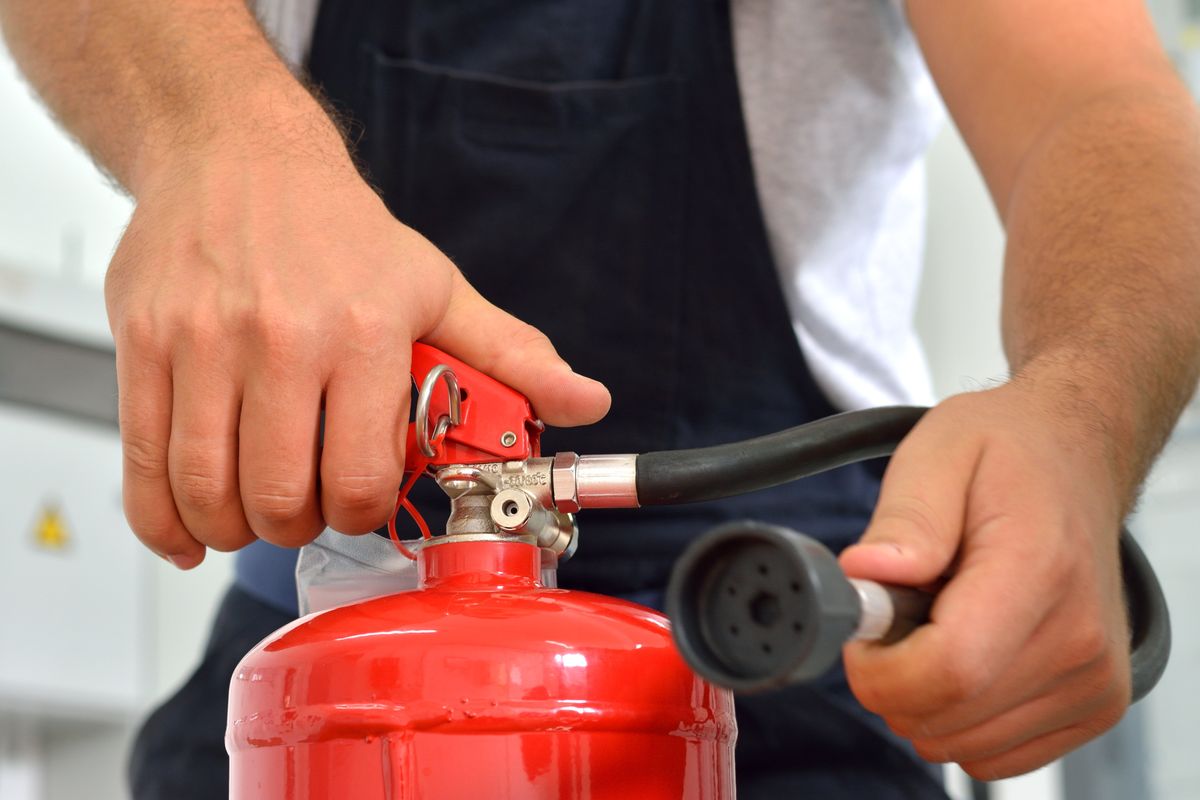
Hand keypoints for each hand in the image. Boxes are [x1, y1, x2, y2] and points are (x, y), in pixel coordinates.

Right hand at [105, 106, 609, 568]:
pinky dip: (161, 518)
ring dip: (234, 528)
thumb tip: (585, 402)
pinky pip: (142, 463)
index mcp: (364, 331)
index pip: (359, 475)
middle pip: (279, 496)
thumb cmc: (336, 227)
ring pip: (207, 489)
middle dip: (298, 526)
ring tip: (254, 513)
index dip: (360, 511)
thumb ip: (510, 354)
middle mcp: (279, 339)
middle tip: (306, 509)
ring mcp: (201, 343)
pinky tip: (188, 530)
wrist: (234, 151)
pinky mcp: (140, 344)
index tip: (357, 501)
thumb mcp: (436, 285)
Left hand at [839, 380, 1130, 779]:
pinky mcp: (1093, 705)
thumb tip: (867, 574)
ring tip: (941, 620)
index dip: (878, 667)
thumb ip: (904, 518)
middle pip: (945, 717)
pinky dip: (960, 715)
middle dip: (893, 676)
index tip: (864, 628)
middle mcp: (1079, 640)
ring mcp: (1092, 680)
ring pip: (962, 745)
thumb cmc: (1008, 452)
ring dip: (926, 695)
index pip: (947, 671)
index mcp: (1038, 571)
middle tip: (901, 610)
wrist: (1076, 458)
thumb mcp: (940, 451)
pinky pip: (993, 753)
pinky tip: (969, 651)